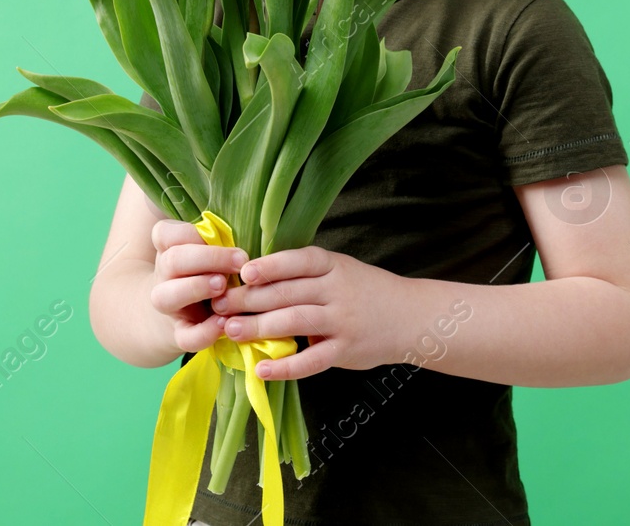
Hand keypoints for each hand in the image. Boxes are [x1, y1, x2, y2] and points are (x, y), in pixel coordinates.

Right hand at [149, 219, 246, 354]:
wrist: (179, 314)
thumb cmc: (204, 271)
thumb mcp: (206, 252)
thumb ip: (220, 242)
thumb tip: (254, 233)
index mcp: (169, 249)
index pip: (165, 233)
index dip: (190, 233)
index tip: (219, 235)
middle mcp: (164, 275)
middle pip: (173, 260)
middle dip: (207, 258)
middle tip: (238, 261)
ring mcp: (169, 305)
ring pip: (167, 296)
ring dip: (196, 288)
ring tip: (223, 286)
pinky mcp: (179, 333)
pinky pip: (185, 336)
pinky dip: (204, 332)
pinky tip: (224, 324)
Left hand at [210, 245, 409, 379]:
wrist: (410, 317)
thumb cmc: (366, 291)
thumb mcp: (340, 270)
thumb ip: (305, 274)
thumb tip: (252, 279)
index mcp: (333, 266)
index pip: (298, 261)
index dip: (270, 266)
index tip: (242, 272)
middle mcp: (337, 290)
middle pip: (288, 292)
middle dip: (249, 299)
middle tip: (219, 305)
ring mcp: (342, 321)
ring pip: (294, 322)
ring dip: (258, 327)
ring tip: (230, 331)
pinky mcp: (345, 350)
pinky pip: (311, 360)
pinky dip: (285, 366)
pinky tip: (261, 369)